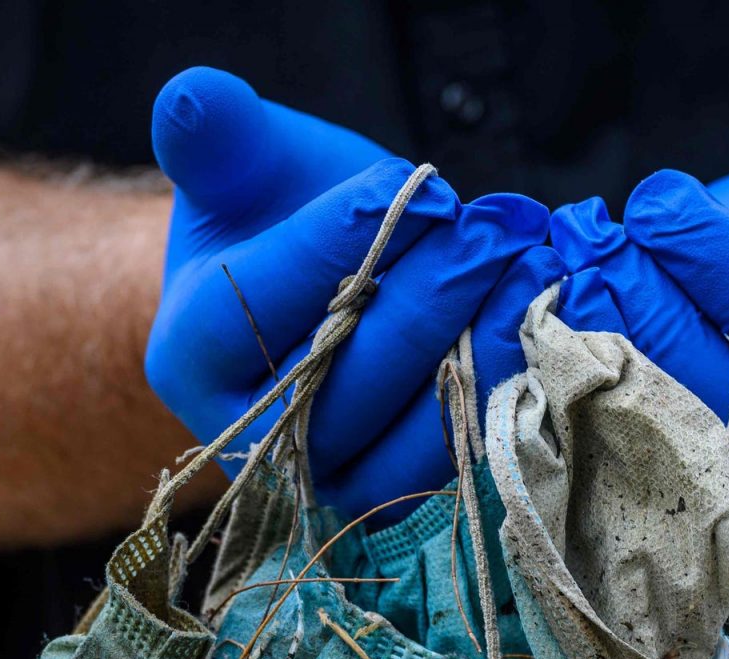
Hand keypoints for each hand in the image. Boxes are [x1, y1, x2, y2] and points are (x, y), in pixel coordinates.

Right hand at [145, 67, 555, 517]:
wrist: (314, 292)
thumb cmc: (274, 216)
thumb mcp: (241, 163)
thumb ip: (218, 134)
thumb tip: (193, 98)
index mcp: (189, 357)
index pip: (257, 303)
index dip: (341, 241)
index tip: (415, 187)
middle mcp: (251, 436)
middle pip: (340, 376)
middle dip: (429, 292)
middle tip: (493, 227)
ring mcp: (327, 476)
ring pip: (408, 427)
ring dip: (480, 341)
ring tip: (529, 265)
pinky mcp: (399, 491)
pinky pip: (457, 450)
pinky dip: (506, 382)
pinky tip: (539, 318)